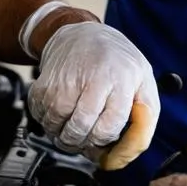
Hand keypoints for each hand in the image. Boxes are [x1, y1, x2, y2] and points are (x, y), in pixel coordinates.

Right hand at [27, 22, 159, 166]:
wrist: (81, 33)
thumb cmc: (115, 60)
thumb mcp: (144, 81)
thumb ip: (146, 118)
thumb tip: (130, 151)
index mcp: (121, 79)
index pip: (109, 127)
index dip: (106, 140)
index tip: (105, 136)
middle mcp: (92, 79)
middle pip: (80, 130)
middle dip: (84, 142)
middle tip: (88, 136)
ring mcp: (65, 81)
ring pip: (57, 128)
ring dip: (64, 136)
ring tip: (75, 124)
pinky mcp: (44, 83)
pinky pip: (40, 118)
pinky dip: (48, 123)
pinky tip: (61, 113)